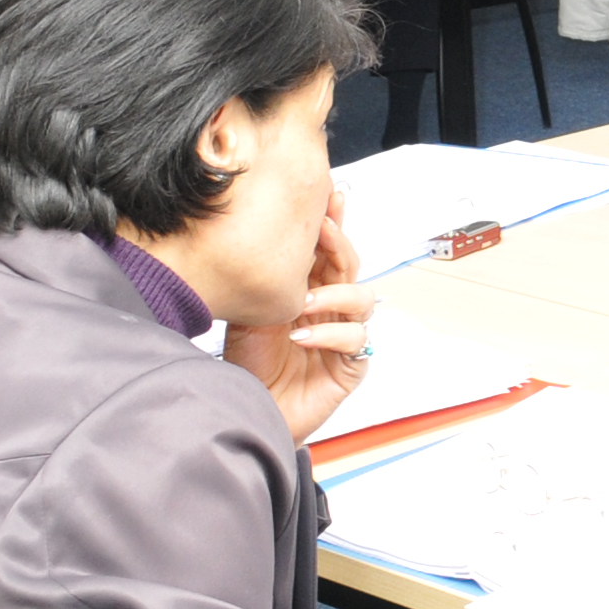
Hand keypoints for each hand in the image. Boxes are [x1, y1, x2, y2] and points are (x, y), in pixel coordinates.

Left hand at [223, 198, 373, 443]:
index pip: (326, 250)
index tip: (329, 197)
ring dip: (333, 293)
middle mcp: (329, 308)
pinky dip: (329, 333)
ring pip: (362, 297)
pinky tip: (302, 335)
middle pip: (349, 266)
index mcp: (307, 289)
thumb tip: (258, 238)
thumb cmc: (246, 365)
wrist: (247, 411)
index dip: (333, 223)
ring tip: (303, 302)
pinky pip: (354, 338)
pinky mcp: (351, 364)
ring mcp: (343, 334)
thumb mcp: (250, 312)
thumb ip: (265, 281)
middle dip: (338, 244)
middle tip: (322, 230)